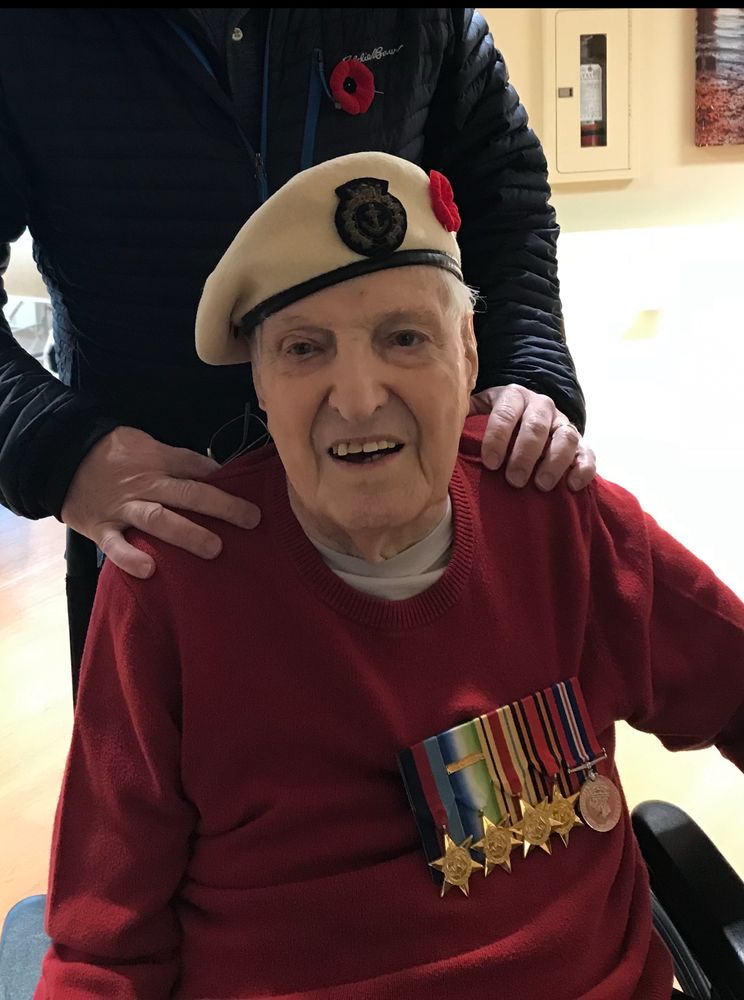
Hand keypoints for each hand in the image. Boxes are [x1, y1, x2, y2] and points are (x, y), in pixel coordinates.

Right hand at [61, 427, 260, 578]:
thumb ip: (177, 461)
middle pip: (188, 493)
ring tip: (215, 548)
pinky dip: (131, 557)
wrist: (59, 456)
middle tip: (251, 520)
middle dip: (222, 507)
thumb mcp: (145, 445)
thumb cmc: (111, 453)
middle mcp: (145, 484)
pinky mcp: (101, 527)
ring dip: (187, 533)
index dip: (224, 479)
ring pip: (158, 519)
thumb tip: (214, 474)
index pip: (197, 467)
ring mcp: (123, 507)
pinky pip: (116, 544)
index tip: (252, 492)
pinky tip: (150, 570)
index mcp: (158, 461)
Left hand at [469, 384, 595, 491]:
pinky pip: (588, 454)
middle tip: (514, 480)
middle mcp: (541, 406)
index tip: (490, 463)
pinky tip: (571, 486)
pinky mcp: (580, 444)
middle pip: (536, 427)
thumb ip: (462, 418)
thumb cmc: (493, 421)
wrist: (528, 414)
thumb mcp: (476, 413)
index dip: (498, 438)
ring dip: (554, 462)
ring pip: (566, 437)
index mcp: (512, 396)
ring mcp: (563, 424)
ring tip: (541, 486)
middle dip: (525, 454)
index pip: (505, 413)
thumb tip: (437, 431)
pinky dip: (583, 469)